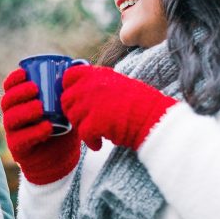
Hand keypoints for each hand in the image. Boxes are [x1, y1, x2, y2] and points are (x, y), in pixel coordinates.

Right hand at [1, 68, 80, 184]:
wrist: (62, 157)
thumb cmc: (62, 125)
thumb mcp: (66, 105)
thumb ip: (69, 87)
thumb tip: (79, 64)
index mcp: (19, 103)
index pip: (9, 88)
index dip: (13, 79)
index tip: (25, 72)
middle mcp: (12, 116)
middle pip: (7, 102)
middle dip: (18, 93)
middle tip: (35, 89)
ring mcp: (14, 133)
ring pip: (10, 119)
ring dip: (24, 111)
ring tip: (40, 108)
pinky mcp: (19, 150)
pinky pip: (21, 140)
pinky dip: (34, 132)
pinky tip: (47, 127)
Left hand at [61, 65, 176, 151]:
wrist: (152, 117)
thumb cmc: (140, 102)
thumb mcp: (117, 83)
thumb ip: (98, 84)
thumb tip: (81, 92)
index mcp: (97, 74)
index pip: (69, 76)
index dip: (67, 88)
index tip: (74, 98)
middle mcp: (90, 86)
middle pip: (66, 100)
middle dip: (73, 112)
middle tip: (86, 121)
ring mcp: (91, 103)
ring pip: (73, 118)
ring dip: (82, 127)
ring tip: (96, 132)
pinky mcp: (94, 122)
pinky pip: (83, 134)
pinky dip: (90, 142)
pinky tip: (99, 144)